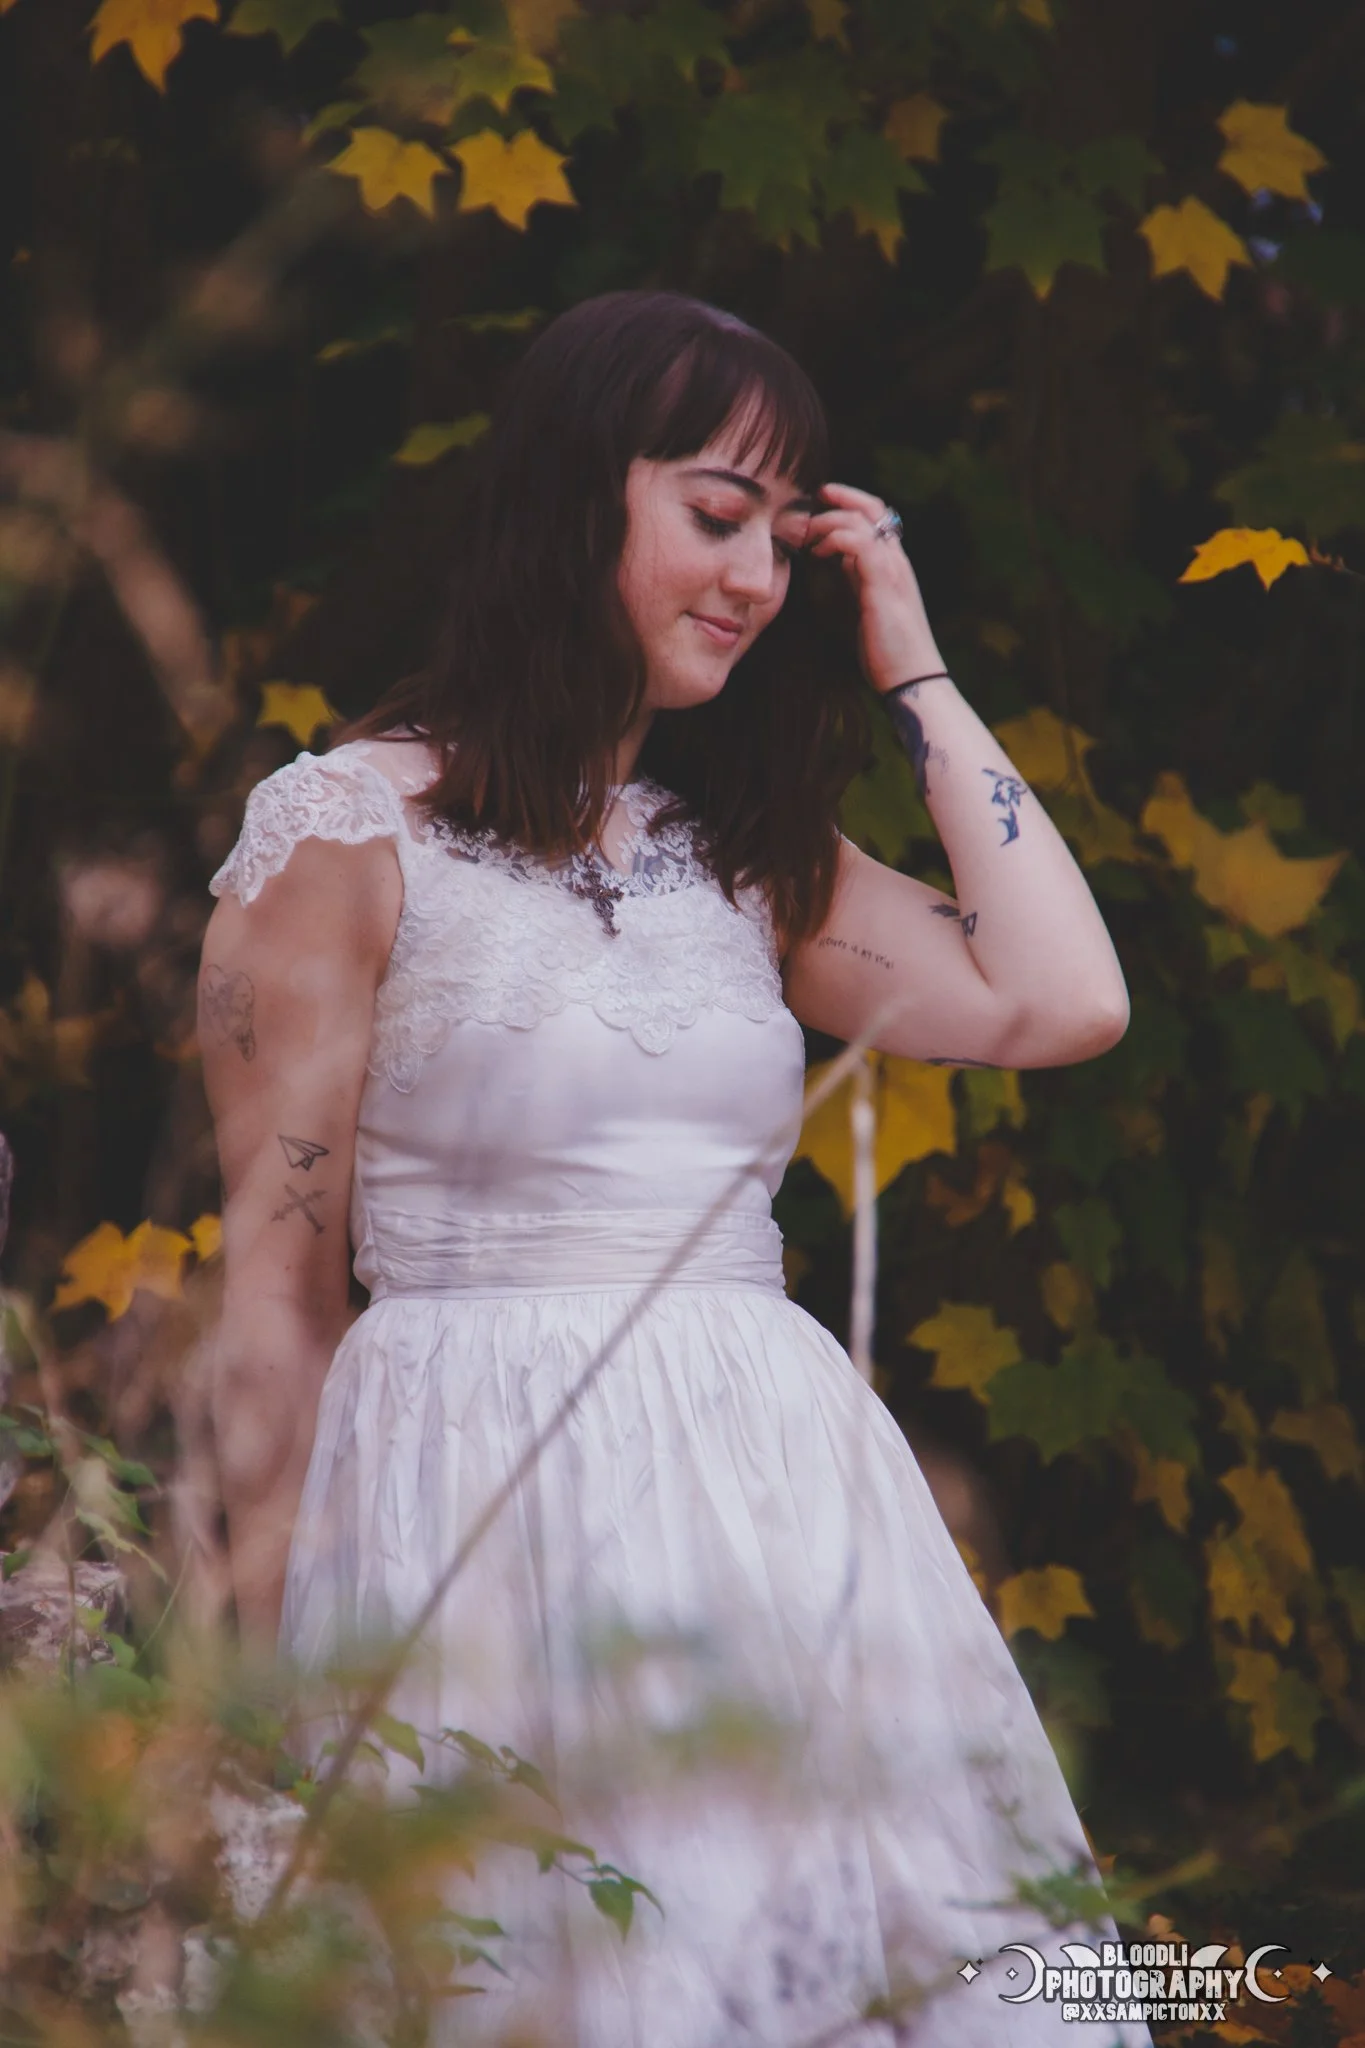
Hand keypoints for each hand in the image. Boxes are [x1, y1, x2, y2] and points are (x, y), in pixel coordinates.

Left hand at [805, 481, 944, 692]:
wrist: (910, 676)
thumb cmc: (888, 648)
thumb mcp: (869, 603)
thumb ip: (859, 578)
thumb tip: (842, 560)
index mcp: (893, 564)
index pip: (877, 515)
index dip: (850, 500)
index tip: (823, 499)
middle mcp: (896, 560)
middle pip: (872, 507)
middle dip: (839, 497)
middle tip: (810, 505)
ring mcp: (892, 570)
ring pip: (862, 521)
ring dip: (829, 521)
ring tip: (809, 536)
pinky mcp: (883, 584)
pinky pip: (859, 544)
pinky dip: (835, 539)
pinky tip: (819, 553)